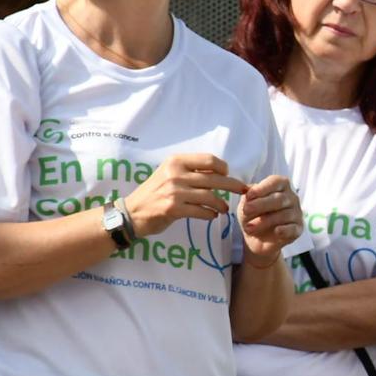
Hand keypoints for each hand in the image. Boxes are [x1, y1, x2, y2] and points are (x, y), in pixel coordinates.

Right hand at [121, 153, 247, 237]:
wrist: (132, 213)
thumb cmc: (154, 192)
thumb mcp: (169, 174)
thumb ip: (190, 170)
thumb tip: (219, 172)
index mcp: (176, 161)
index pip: (209, 160)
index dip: (223, 168)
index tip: (227, 176)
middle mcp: (176, 174)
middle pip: (214, 178)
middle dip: (232, 185)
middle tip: (243, 191)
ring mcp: (174, 191)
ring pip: (210, 196)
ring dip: (221, 204)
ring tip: (224, 208)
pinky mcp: (173, 209)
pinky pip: (201, 211)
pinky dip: (210, 214)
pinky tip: (212, 215)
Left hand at [236, 174, 302, 262]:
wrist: (257, 239)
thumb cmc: (253, 216)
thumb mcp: (246, 204)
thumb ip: (248, 195)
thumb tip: (248, 190)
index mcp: (281, 186)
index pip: (276, 182)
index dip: (262, 188)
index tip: (248, 196)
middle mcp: (292, 198)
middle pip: (280, 198)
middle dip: (261, 204)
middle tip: (246, 210)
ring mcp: (297, 213)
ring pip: (283, 215)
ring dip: (264, 221)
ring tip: (249, 228)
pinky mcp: (298, 229)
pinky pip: (292, 228)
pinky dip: (284, 230)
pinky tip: (276, 231)